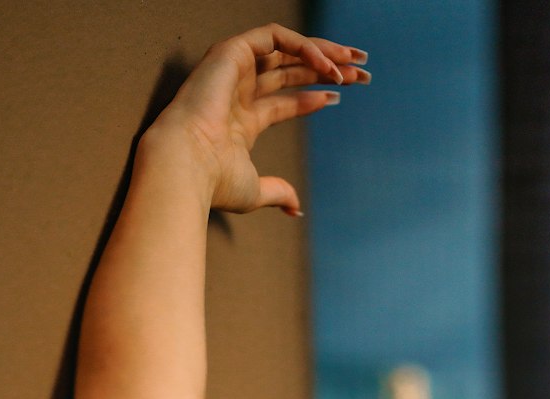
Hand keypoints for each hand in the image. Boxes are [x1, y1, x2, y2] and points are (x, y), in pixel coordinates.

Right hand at [154, 23, 369, 214]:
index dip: (314, 94)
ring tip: (353, 63)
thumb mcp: (255, 191)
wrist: (188, 165)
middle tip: (361, 72)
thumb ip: (278, 192)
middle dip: (326, 68)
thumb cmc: (213, 181)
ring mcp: (234, 69)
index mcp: (242, 119)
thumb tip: (297, 210)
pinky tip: (328, 66)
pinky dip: (304, 47)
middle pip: (290, 69)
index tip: (341, 94)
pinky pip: (275, 37)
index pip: (285, 99)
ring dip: (323, 52)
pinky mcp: (232, 52)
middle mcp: (238, 90)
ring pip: (286, 48)